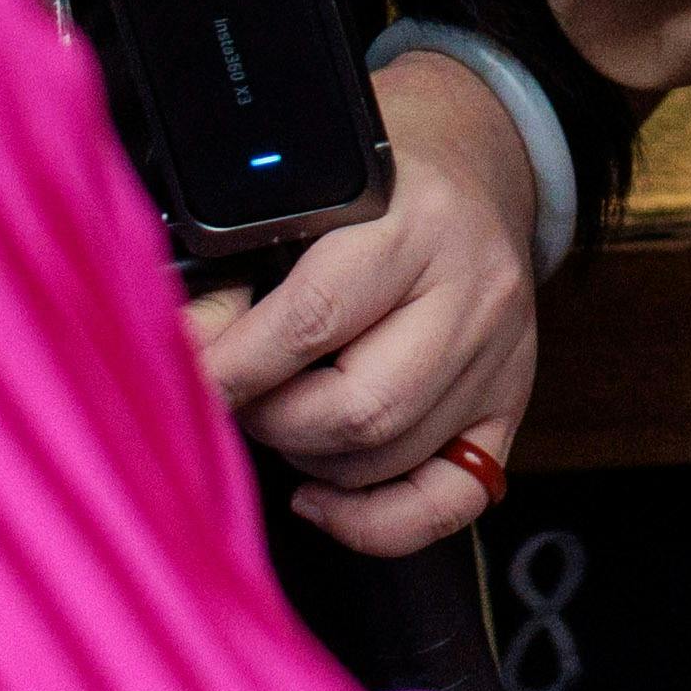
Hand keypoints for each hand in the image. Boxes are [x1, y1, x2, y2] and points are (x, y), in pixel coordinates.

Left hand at [192, 47, 544, 557]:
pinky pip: (447, 502)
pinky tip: (318, 497)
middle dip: (270, 418)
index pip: (312, 320)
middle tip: (234, 393)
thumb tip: (183, 349)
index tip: (180, 380)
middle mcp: (474, 291)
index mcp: (417, 220)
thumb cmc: (371, 182)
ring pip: (387, 458)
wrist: (472, 168)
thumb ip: (239, 264)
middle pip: (357, 409)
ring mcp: (501, 356)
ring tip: (279, 412)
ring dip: (308, 457)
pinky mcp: (511, 405)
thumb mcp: (304, 190)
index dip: (230, 366)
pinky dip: (373, 522)